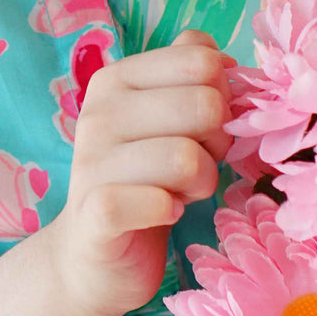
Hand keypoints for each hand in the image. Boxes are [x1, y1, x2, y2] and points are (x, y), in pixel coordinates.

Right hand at [46, 28, 234, 315]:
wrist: (93, 256)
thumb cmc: (144, 178)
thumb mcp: (167, 117)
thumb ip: (190, 75)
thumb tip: (224, 59)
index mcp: (117, 78)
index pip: (200, 60)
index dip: (221, 95)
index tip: (203, 126)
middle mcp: (99, 112)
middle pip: (205, 105)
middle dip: (217, 143)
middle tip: (196, 165)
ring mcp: (91, 161)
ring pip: (189, 157)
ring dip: (201, 182)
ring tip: (180, 192)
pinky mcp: (96, 212)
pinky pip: (157, 201)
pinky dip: (172, 211)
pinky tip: (162, 215)